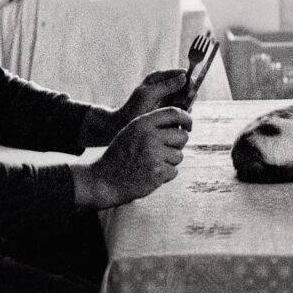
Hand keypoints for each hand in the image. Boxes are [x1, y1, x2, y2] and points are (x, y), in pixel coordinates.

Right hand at [73, 107, 191, 208]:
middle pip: (182, 136)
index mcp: (143, 123)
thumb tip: (182, 123)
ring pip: (179, 156)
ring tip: (151, 165)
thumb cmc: (121, 155)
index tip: (188, 125)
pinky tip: (150, 175)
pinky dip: (165, 175)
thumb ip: (153, 126)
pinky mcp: (157, 172)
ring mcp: (154, 154)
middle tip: (167, 151)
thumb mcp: (132, 132)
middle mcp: (150, 136)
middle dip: (179, 144)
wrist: (104, 180)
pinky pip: (174, 171)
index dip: (186, 118)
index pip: (174, 113)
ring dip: (169, 162)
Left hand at [79, 70, 186, 145]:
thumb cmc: (133, 109)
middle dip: (188, 96)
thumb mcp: (149, 95)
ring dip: (186, 105)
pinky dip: (182, 112)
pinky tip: (176, 118)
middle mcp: (165, 84)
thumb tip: (184, 77)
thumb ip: (166, 86)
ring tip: (177, 113)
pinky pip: (182, 107)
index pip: (182, 73)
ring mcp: (167, 96)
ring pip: (186, 97)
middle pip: (187, 86)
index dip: (189, 82)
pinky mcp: (169, 108)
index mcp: (159, 77)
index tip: (188, 94)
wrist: (123, 125)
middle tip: (182, 106)